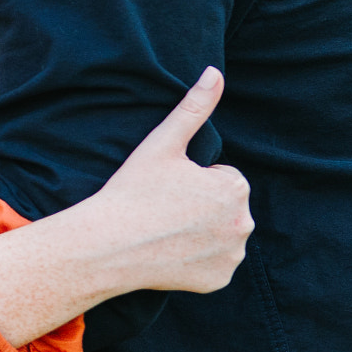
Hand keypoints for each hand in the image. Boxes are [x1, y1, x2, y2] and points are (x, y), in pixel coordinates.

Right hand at [0, 67, 252, 346]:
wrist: (108, 245)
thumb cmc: (133, 190)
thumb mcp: (162, 143)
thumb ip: (194, 107)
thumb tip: (215, 71)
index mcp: (234, 186)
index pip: (223, 176)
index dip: (193, 179)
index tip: (167, 187)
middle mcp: (243, 222)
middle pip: (225, 207)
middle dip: (202, 206)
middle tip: (163, 208)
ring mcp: (232, 255)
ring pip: (222, 235)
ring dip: (203, 232)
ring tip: (165, 230)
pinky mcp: (219, 280)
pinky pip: (215, 264)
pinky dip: (198, 260)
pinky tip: (171, 253)